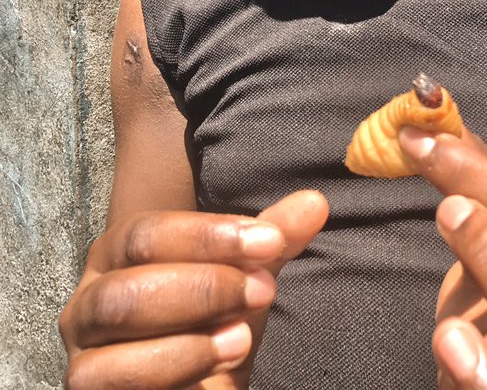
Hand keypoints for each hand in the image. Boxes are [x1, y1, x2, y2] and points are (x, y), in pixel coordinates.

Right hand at [59, 190, 327, 389]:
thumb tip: (315, 202)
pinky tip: (218, 376)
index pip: (148, 234)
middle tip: (263, 291)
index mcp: (117, 255)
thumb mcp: (244, 274)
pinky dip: (175, 379)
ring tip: (242, 338)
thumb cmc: (211, 319)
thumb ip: (273, 239)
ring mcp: (84, 358)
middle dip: (203, 289)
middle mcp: (89, 302)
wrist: (194, 385)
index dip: (207, 237)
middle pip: (128, 291)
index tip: (269, 242)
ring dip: (189, 344)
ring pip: (116, 352)